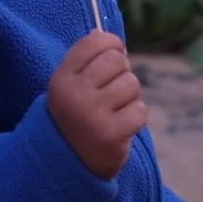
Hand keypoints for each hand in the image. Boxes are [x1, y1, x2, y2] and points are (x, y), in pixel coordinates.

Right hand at [47, 31, 147, 179]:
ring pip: (132, 84)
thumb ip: (87, 62)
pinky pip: (140, 110)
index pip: (94, 42)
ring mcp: (92, 115)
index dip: (112, 43)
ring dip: (130, 97)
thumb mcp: (70, 87)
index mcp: (62, 79)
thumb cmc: (76, 117)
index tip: (115, 52)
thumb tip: (109, 36)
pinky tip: (121, 126)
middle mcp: (75, 94)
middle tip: (113, 91)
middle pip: (117, 61)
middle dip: (122, 73)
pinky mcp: (111, 135)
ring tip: (115, 111)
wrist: (68, 164)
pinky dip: (135, 117)